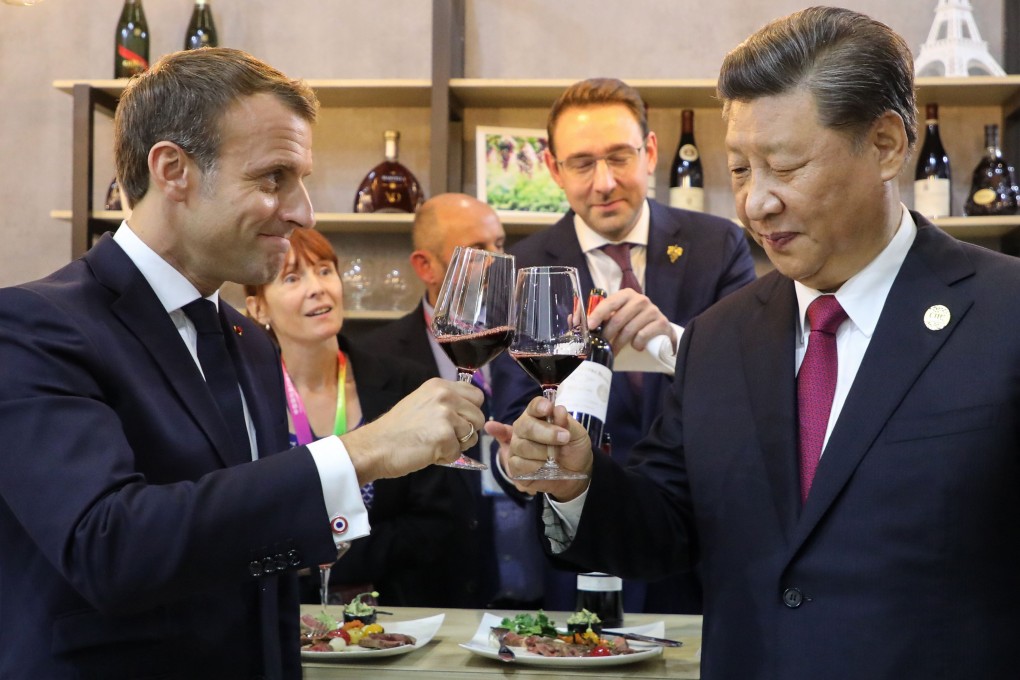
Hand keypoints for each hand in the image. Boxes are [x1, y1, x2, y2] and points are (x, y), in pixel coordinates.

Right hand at [341, 378, 484, 481]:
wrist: (375, 446)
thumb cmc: (396, 429)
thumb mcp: (422, 403)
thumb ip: (445, 403)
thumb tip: (468, 413)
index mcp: (439, 385)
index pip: (476, 394)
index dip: (470, 411)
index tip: (458, 421)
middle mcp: (445, 395)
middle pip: (479, 415)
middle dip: (468, 430)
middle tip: (445, 437)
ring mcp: (446, 414)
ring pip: (472, 435)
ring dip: (457, 445)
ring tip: (434, 443)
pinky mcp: (445, 435)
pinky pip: (458, 452)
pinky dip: (446, 457)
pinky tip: (428, 452)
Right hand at [504, 396, 592, 500]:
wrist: (574, 475)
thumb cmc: (573, 449)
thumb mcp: (577, 435)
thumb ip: (567, 423)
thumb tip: (558, 410)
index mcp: (538, 416)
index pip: (534, 406)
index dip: (539, 406)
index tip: (548, 408)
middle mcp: (523, 429)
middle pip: (525, 425)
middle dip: (546, 432)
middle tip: (564, 438)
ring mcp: (516, 447)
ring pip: (522, 446)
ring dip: (543, 452)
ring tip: (556, 457)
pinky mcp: (514, 466)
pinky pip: (519, 463)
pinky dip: (535, 466)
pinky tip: (544, 466)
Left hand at [586, 288, 675, 352]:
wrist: (660, 330)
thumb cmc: (633, 322)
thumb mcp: (617, 316)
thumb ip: (597, 317)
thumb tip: (571, 319)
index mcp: (626, 295)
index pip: (609, 302)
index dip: (598, 314)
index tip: (589, 326)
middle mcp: (640, 299)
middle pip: (618, 319)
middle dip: (607, 335)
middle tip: (601, 346)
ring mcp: (653, 310)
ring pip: (629, 330)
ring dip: (619, 344)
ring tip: (614, 351)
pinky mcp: (662, 323)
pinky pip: (643, 335)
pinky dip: (637, 344)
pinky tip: (636, 347)